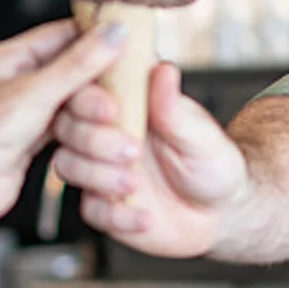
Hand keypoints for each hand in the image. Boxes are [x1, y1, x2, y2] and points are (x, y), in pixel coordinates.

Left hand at [0, 20, 127, 228]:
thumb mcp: (38, 92)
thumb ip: (80, 63)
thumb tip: (115, 32)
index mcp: (7, 59)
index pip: (62, 35)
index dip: (96, 38)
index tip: (127, 43)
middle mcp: (15, 82)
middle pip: (72, 72)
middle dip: (101, 87)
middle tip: (126, 95)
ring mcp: (24, 111)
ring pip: (72, 103)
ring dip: (97, 115)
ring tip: (120, 124)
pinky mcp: (32, 138)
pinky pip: (68, 127)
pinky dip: (87, 133)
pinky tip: (105, 138)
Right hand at [52, 61, 247, 258]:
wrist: (222, 211)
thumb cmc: (212, 161)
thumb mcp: (199, 134)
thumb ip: (173, 108)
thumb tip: (163, 70)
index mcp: (126, 104)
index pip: (86, 89)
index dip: (88, 98)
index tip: (110, 109)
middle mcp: (105, 133)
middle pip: (66, 126)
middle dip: (92, 139)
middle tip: (131, 151)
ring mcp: (99, 169)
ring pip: (68, 165)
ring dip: (99, 175)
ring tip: (134, 183)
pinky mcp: (102, 205)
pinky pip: (90, 211)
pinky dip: (116, 216)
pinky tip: (144, 217)